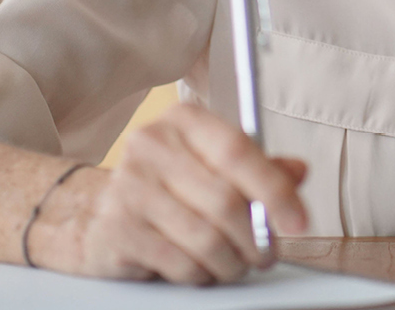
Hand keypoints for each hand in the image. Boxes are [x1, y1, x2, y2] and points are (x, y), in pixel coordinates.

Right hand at [39, 103, 309, 283]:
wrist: (96, 211)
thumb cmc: (166, 186)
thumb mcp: (213, 165)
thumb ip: (258, 167)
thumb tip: (298, 171)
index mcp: (184, 120)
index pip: (238, 151)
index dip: (275, 189)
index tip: (298, 220)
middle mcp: (152, 145)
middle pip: (225, 200)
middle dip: (256, 237)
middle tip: (266, 253)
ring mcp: (130, 186)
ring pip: (205, 238)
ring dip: (232, 262)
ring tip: (237, 265)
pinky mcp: (118, 228)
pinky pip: (180, 263)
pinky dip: (202, 274)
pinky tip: (204, 270)